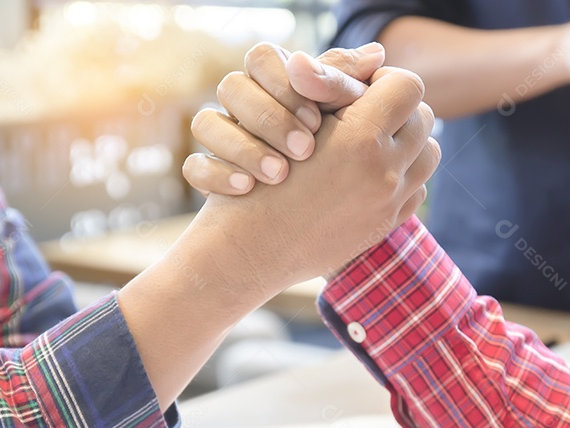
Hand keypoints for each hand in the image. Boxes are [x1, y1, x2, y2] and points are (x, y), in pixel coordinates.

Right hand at [184, 42, 385, 195]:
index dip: (287, 84)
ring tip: (280, 175)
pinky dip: (218, 177)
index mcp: (273, 85)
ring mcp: (220, 142)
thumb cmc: (334, 166)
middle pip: (231, 86)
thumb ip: (352, 90)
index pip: (262, 58)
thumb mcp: (351, 125)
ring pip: (205, 122)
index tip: (319, 120)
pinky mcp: (208, 175)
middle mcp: (241, 108)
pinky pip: (194, 167)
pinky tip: (248, 189)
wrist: (303, 229)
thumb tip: (376, 56)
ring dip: (244, 147)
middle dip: (271, 118)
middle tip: (305, 150)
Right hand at [194, 66, 439, 290]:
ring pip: (429, 154)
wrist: (250, 248)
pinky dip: (402, 177)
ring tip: (372, 142)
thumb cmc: (259, 177)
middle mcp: (384, 173)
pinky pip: (418, 189)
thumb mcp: (291, 117)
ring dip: (407, 142)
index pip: (408, 85)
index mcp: (361, 139)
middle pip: (424, 118)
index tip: (360, 90)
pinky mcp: (386, 226)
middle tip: (365, 113)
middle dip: (398, 110)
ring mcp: (389, 203)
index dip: (384, 80)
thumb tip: (377, 54)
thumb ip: (335, 81)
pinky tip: (369, 174)